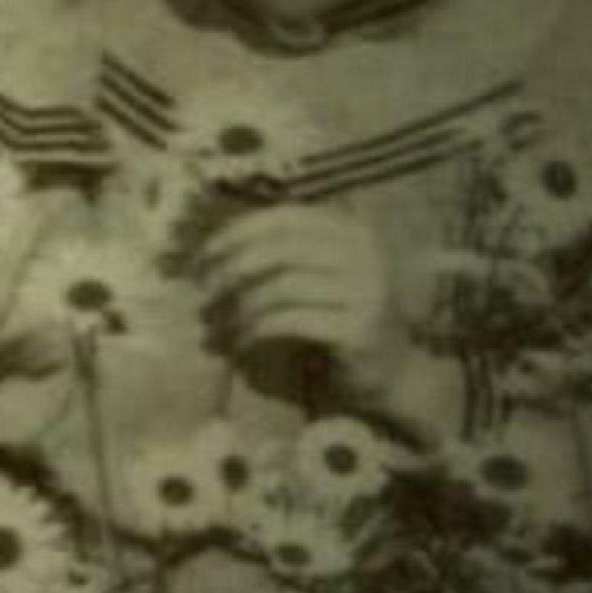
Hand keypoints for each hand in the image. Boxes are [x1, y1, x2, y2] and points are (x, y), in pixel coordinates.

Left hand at [194, 204, 412, 402]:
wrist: (392, 374)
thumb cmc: (336, 321)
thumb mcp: (309, 278)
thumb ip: (273, 257)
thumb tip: (205, 250)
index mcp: (349, 230)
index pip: (281, 218)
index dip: (234, 235)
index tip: (199, 260)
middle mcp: (364, 252)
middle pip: (277, 250)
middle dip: (229, 271)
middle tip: (200, 297)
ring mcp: (367, 289)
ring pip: (280, 287)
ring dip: (237, 308)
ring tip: (216, 329)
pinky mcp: (359, 328)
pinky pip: (289, 321)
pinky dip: (255, 331)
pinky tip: (240, 345)